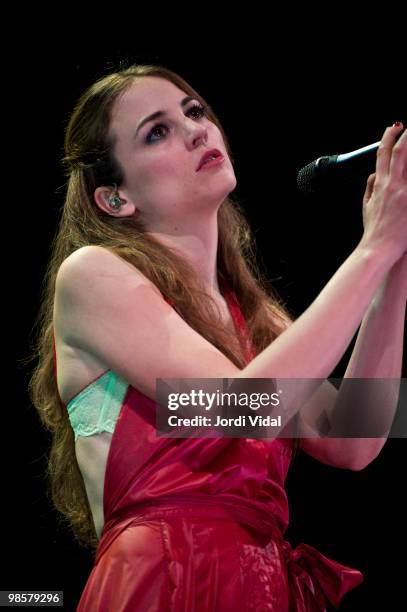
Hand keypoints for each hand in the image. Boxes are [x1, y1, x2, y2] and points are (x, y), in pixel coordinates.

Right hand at [359, 123, 406, 262]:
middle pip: (400, 151)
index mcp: (379, 184)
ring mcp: (404, 192)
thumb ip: (370, 188)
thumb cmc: (374, 231)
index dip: (388, 137)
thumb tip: (373, 175)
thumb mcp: (366, 206)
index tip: (395, 127)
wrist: (378, 248)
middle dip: (406, 135)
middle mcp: (392, 185)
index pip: (382, 153)